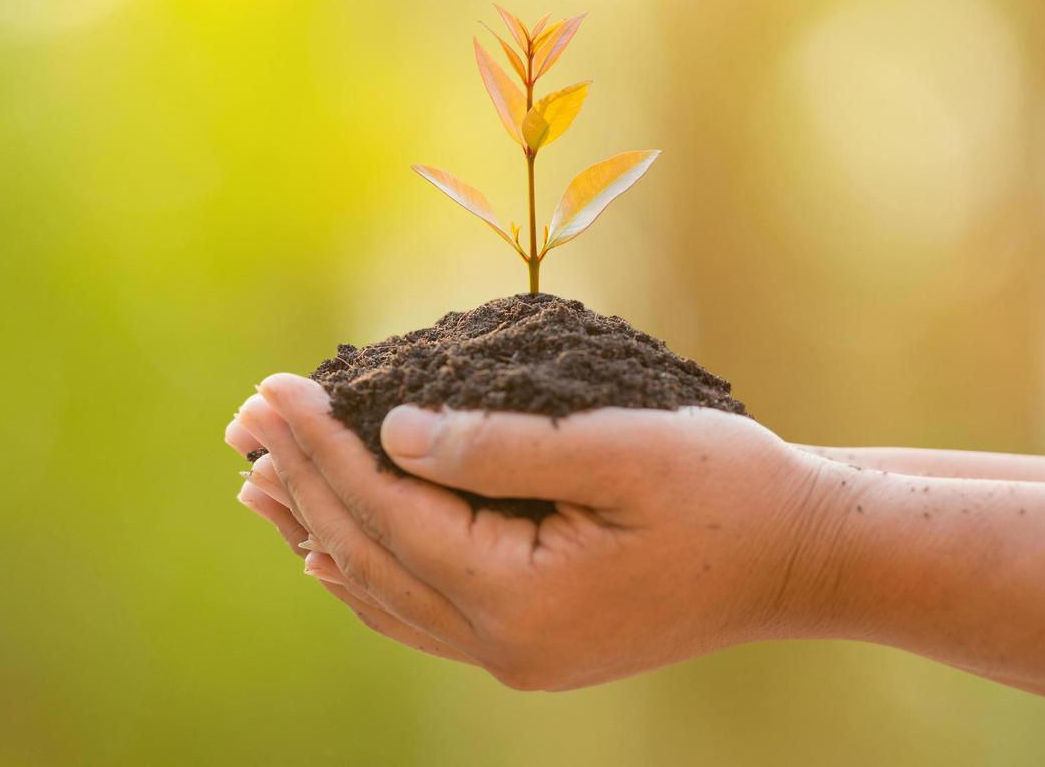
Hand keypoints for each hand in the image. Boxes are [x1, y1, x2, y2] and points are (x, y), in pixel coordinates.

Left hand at [233, 374, 848, 689]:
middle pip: (370, 556)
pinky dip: (365, 570)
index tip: (274, 388)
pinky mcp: (528, 644)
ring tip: (258, 479)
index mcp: (524, 599)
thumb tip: (394, 434)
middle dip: (304, 480)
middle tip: (245, 418)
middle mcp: (505, 645)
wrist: (799, 558)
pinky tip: (328, 547)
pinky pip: (419, 612)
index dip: (324, 448)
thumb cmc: (726, 489)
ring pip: (383, 592)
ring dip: (318, 529)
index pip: (389, 514)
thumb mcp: (623, 450)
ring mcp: (514, 656)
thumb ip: (502, 446)